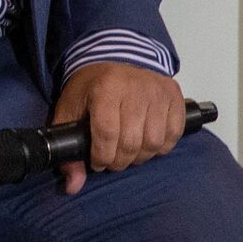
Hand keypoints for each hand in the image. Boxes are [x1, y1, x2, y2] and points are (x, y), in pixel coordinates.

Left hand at [49, 62, 184, 193]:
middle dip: (120, 161)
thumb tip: (72, 186)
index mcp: (105, 90)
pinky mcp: (174, 95)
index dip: (103, 156)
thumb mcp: (70, 110)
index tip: (98, 163)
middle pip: (132, 142)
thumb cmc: (91, 86)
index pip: (107, 134)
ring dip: (141, 156)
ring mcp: (157, 92)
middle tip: (113, 161)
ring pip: (154, 141)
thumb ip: (67, 147)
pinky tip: (147, 144)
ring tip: (129, 153)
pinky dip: (161, 146)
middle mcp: (134, 89)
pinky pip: (173, 133)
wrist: (116, 55)